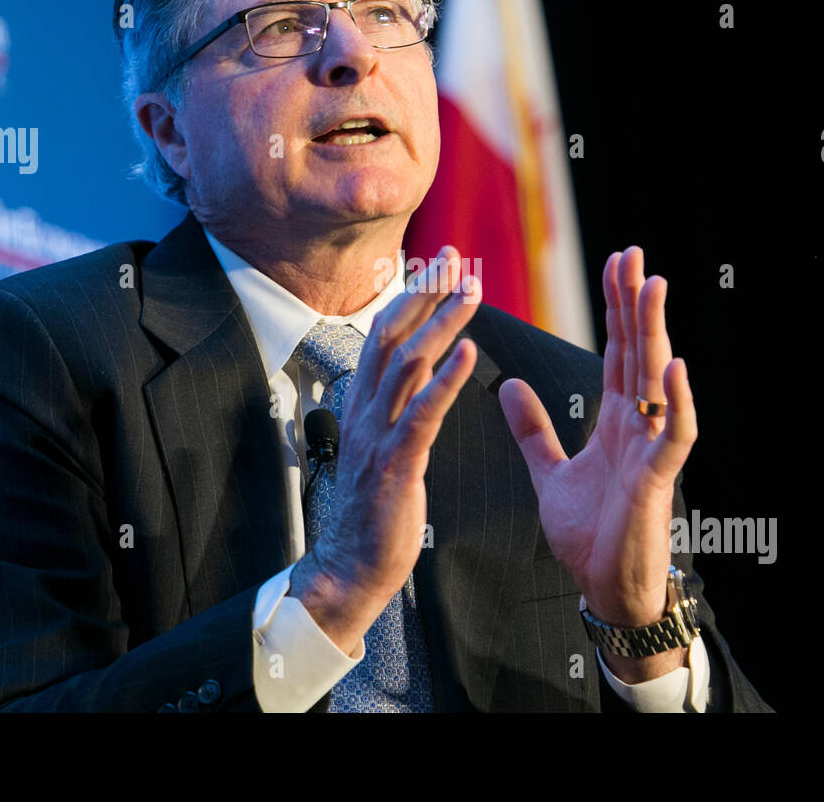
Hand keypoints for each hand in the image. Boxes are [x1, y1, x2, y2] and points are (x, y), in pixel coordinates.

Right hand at [290, 247, 479, 654]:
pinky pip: (422, 412)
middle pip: (393, 335)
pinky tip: (469, 352)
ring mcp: (378, 434)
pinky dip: (446, 379)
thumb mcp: (385, 445)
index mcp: (363, 404)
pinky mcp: (397, 462)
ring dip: (442, 323)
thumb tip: (422, 371)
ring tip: (471, 291)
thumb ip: (400, 405)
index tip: (438, 264)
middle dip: (425, 292)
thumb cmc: (375, 509)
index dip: (411, 296)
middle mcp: (366, 410)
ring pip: (408, 364)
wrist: (352, 564)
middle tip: (455, 258)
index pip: (385, 335)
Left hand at [498, 247, 696, 632]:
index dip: (615, 308)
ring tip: (654, 286)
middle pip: (638, 351)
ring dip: (657, 333)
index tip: (614, 264)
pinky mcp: (658, 478)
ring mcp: (652, 448)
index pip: (617, 351)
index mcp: (616, 419)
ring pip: (657, 379)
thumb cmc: (588, 532)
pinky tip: (672, 366)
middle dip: (635, 303)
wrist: (602, 585)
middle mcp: (639, 424)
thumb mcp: (551, 471)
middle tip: (631, 253)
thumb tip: (510, 385)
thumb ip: (533, 429)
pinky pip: (674, 434)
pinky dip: (676, 401)